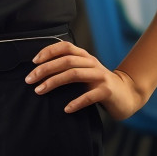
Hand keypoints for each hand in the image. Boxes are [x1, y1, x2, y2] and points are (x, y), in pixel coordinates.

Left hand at [25, 41, 146, 121]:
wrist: (126, 94)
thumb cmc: (99, 84)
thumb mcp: (85, 71)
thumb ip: (69, 67)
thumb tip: (41, 70)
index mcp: (85, 56)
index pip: (65, 47)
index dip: (48, 51)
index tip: (33, 61)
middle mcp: (92, 63)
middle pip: (65, 61)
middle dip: (45, 69)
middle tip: (29, 79)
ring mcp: (100, 76)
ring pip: (74, 75)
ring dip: (54, 82)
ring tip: (39, 91)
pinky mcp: (107, 91)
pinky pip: (89, 96)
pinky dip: (76, 102)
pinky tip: (66, 109)